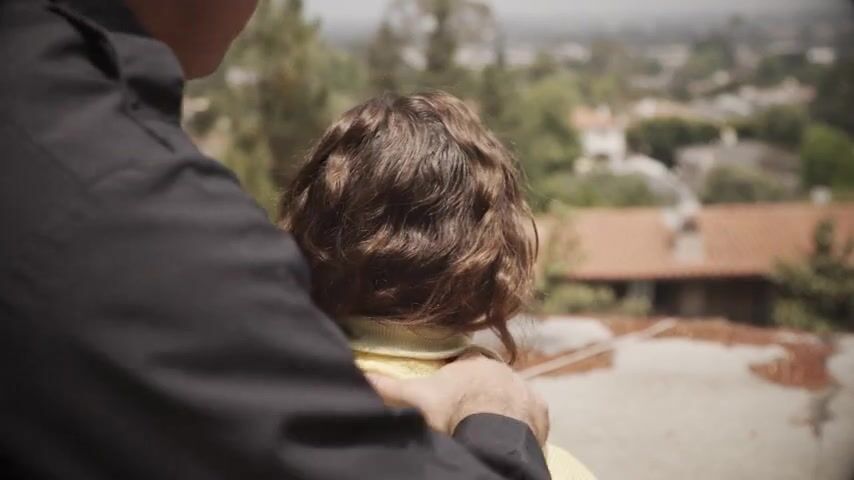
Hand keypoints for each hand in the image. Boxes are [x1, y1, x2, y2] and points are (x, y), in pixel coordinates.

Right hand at [366, 354, 549, 444]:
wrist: (492, 433)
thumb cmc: (452, 410)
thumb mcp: (415, 398)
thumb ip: (387, 386)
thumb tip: (360, 376)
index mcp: (472, 362)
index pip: (464, 361)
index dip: (456, 376)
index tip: (449, 393)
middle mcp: (501, 370)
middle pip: (489, 378)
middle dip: (480, 393)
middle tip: (467, 415)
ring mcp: (523, 389)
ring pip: (511, 396)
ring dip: (502, 409)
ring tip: (487, 429)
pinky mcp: (539, 411)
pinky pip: (530, 415)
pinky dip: (521, 425)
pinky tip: (507, 437)